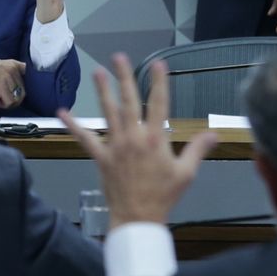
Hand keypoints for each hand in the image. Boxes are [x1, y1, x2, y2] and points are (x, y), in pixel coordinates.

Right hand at [0, 59, 27, 109]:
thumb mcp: (0, 65)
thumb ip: (11, 71)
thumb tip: (18, 83)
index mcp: (13, 64)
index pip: (28, 72)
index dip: (27, 83)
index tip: (22, 90)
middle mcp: (12, 70)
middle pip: (23, 89)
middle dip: (15, 97)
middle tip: (6, 99)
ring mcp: (7, 78)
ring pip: (18, 97)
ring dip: (9, 102)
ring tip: (1, 101)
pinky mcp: (1, 87)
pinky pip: (10, 101)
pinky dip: (4, 105)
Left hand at [60, 53, 217, 227]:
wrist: (137, 217)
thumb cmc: (163, 196)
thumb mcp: (186, 173)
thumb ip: (197, 149)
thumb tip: (213, 133)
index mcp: (156, 139)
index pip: (159, 104)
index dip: (159, 83)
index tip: (158, 64)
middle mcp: (134, 137)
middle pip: (130, 101)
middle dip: (125, 78)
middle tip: (119, 57)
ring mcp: (115, 146)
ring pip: (109, 113)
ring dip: (103, 92)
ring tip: (98, 72)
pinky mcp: (101, 157)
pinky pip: (85, 138)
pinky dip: (73, 125)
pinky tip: (62, 112)